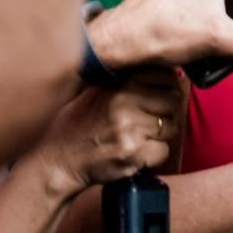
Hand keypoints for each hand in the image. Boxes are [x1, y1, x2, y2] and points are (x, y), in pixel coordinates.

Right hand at [33, 72, 181, 197]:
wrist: (59, 160)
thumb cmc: (78, 126)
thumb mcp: (97, 92)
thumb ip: (126, 81)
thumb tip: (169, 72)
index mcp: (118, 84)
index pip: (165, 76)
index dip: (168, 87)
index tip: (160, 97)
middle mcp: (125, 102)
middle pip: (173, 101)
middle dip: (166, 113)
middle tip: (148, 123)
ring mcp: (129, 128)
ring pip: (171, 127)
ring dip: (159, 136)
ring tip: (137, 138)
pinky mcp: (132, 153)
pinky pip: (163, 151)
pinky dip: (153, 156)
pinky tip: (135, 154)